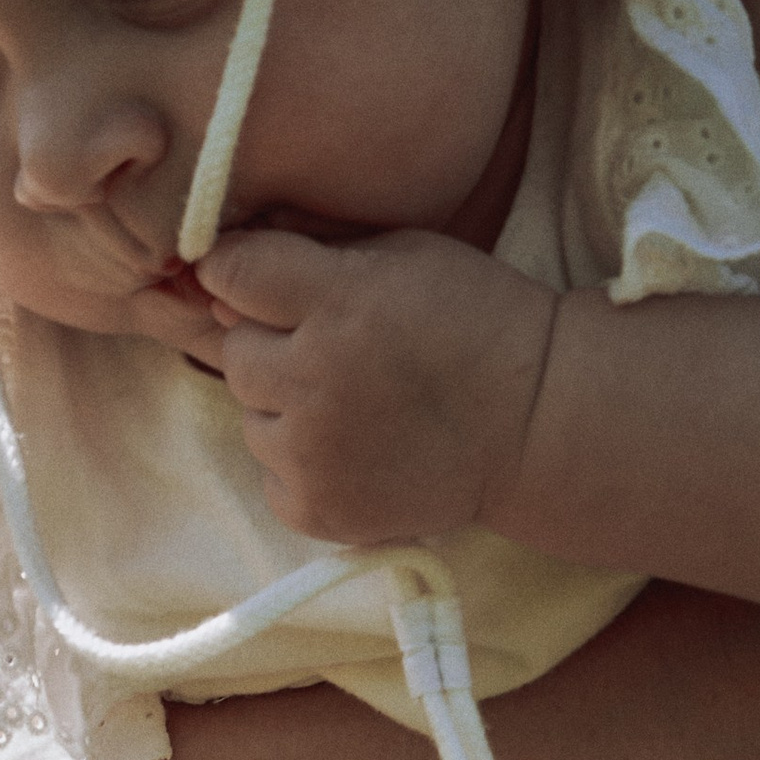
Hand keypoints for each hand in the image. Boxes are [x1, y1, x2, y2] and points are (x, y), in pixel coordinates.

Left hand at [199, 224, 557, 546]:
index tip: (256, 279)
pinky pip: (271, 476)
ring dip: (287, 408)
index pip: (232, 274)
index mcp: (340, 302)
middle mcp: (316, 379)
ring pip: (252, 417)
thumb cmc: (474, 321)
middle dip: (272, 345)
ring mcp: (312, 453)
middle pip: (235, 352)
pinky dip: (301, 464)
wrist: (535, 422)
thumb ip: (318, 251)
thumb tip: (223, 272)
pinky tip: (356, 449)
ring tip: (355, 404)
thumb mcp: (407, 253)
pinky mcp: (317, 508)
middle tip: (335, 350)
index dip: (238, 272)